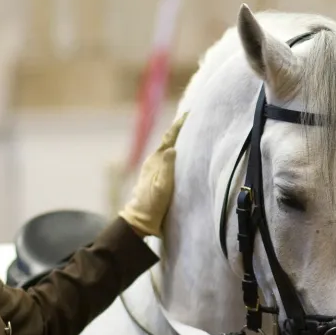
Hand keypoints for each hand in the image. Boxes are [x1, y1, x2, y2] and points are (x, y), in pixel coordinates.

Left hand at [118, 112, 187, 237]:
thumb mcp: (161, 187)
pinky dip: (178, 154)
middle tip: (195, 118)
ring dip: (180, 141)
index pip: (169, 138)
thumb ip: (166, 167)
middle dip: (181, 130)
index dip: (179, 126)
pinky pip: (170, 160)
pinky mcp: (158, 177)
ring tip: (193, 133)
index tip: (189, 114)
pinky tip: (185, 155)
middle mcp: (155, 162)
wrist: (140, 220)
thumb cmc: (152, 204)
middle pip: (169, 141)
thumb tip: (172, 148)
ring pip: (170, 150)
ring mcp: (155, 169)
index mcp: (155, 161)